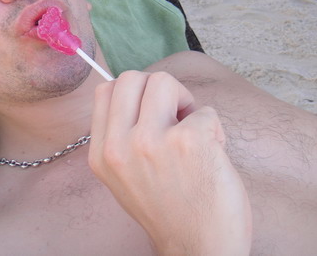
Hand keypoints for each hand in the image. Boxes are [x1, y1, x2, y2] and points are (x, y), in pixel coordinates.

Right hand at [89, 71, 251, 254]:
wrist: (200, 249)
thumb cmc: (170, 209)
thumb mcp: (125, 175)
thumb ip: (121, 135)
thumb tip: (136, 92)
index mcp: (102, 154)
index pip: (106, 91)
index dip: (134, 93)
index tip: (152, 112)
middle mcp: (120, 146)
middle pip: (131, 77)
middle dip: (158, 90)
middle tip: (175, 116)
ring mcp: (152, 142)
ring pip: (165, 81)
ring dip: (185, 101)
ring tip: (193, 131)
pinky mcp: (188, 142)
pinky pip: (205, 111)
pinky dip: (214, 129)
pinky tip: (212, 155)